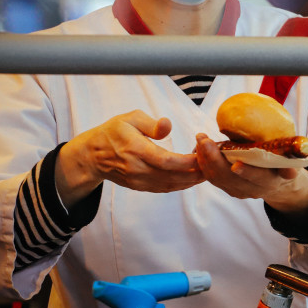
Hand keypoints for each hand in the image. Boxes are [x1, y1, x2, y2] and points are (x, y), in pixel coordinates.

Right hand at [57, 111, 202, 207]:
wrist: (93, 156)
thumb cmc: (114, 132)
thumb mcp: (129, 118)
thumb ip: (150, 123)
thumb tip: (168, 126)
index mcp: (136, 150)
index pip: (166, 161)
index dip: (187, 161)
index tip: (203, 154)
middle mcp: (137, 169)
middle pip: (172, 176)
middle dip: (196, 172)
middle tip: (213, 163)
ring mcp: (139, 180)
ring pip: (170, 185)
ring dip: (191, 180)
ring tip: (208, 170)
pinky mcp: (140, 186)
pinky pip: (164, 188)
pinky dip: (181, 184)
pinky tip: (193, 177)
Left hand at [194, 134, 307, 214]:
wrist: (281, 185)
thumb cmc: (286, 164)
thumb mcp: (293, 160)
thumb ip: (293, 156)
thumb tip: (302, 146)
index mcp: (272, 181)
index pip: (259, 178)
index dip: (248, 172)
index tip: (237, 164)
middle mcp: (255, 190)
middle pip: (231, 178)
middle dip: (215, 160)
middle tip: (205, 140)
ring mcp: (241, 191)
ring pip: (219, 179)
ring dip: (206, 160)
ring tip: (200, 140)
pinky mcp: (230, 189)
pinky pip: (214, 179)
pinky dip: (205, 164)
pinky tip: (199, 149)